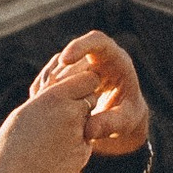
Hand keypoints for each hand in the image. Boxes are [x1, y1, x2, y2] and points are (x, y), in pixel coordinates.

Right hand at [0, 64, 105, 172]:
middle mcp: (71, 113)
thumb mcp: (24, 114)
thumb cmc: (10, 148)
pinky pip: (86, 142)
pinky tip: (55, 155)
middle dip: (84, 101)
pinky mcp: (84, 154)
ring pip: (90, 120)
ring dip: (80, 123)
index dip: (83, 83)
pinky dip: (75, 145)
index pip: (88, 78)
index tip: (72, 90)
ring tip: (54, 138)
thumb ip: (46, 98)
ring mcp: (80, 134)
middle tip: (63, 114)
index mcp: (54, 97)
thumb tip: (56, 83)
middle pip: (92, 97)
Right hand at [31, 28, 148, 155]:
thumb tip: (89, 130)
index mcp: (115, 60)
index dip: (80, 46)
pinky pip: (49, 78)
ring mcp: (79, 65)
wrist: (119, 120)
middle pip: (73, 56)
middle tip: (55, 98)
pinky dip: (44, 90)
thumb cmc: (128, 118)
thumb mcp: (125, 123)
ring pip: (57, 68)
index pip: (98, 42)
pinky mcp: (66, 76)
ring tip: (53, 108)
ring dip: (51, 85)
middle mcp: (96, 57)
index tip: (64, 60)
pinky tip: (46, 106)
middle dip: (61, 75)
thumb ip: (111, 124)